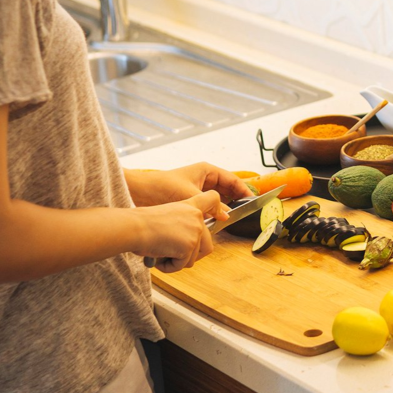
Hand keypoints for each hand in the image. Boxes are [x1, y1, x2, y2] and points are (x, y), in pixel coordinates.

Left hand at [124, 163, 253, 207]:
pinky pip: (209, 206)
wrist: (140, 193)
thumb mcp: (190, 195)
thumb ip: (211, 206)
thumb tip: (227, 217)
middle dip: (237, 199)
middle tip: (247, 212)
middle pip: (227, 189)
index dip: (243, 189)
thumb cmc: (162, 187)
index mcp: (206, 170)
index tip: (253, 200)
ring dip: (226, 207)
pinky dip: (215, 213)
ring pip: (219, 198)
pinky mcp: (191, 199)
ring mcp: (198, 189)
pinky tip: (218, 222)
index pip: (232, 179)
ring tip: (235, 218)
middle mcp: (204, 178)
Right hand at [136, 191, 227, 273]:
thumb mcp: (167, 215)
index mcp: (190, 205)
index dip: (218, 209)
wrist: (135, 227)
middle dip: (190, 255)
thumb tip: (188, 244)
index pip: (213, 199)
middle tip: (171, 254)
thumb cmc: (142, 223)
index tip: (222, 217)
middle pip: (207, 244)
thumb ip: (182, 223)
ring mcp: (195, 230)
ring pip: (194, 257)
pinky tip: (160, 259)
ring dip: (178, 261)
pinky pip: (183, 265)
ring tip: (161, 253)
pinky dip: (171, 267)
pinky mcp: (190, 245)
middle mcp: (196, 216)